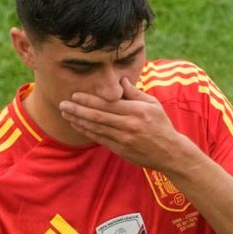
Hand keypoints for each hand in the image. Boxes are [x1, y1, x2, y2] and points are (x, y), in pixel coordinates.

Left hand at [59, 78, 187, 168]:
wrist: (169, 152)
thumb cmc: (161, 125)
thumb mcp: (153, 105)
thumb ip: (135, 93)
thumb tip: (120, 81)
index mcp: (137, 111)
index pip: (108, 103)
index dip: (89, 100)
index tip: (75, 95)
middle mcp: (129, 124)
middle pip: (98, 116)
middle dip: (77, 110)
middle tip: (62, 104)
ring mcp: (124, 139)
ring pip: (95, 128)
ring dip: (78, 121)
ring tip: (65, 114)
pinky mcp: (120, 149)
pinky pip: (99, 139)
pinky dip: (86, 132)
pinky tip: (77, 125)